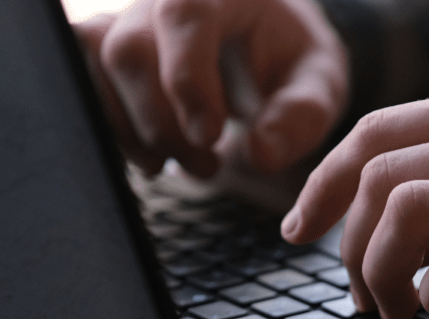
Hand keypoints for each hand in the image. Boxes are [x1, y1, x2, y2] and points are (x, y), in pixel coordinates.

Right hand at [73, 0, 347, 177]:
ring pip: (95, 68)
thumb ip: (301, 116)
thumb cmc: (294, 59)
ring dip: (132, 132)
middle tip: (208, 167)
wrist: (268, 44)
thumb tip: (262, 157)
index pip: (184, 15)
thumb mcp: (320, 83)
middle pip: (129, 50)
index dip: (187, 78)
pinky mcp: (107, 50)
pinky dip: (114, 130)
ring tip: (184, 166)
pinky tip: (155, 157)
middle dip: (161, 123)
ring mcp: (128, 20)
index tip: (208, 137)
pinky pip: (83, 83)